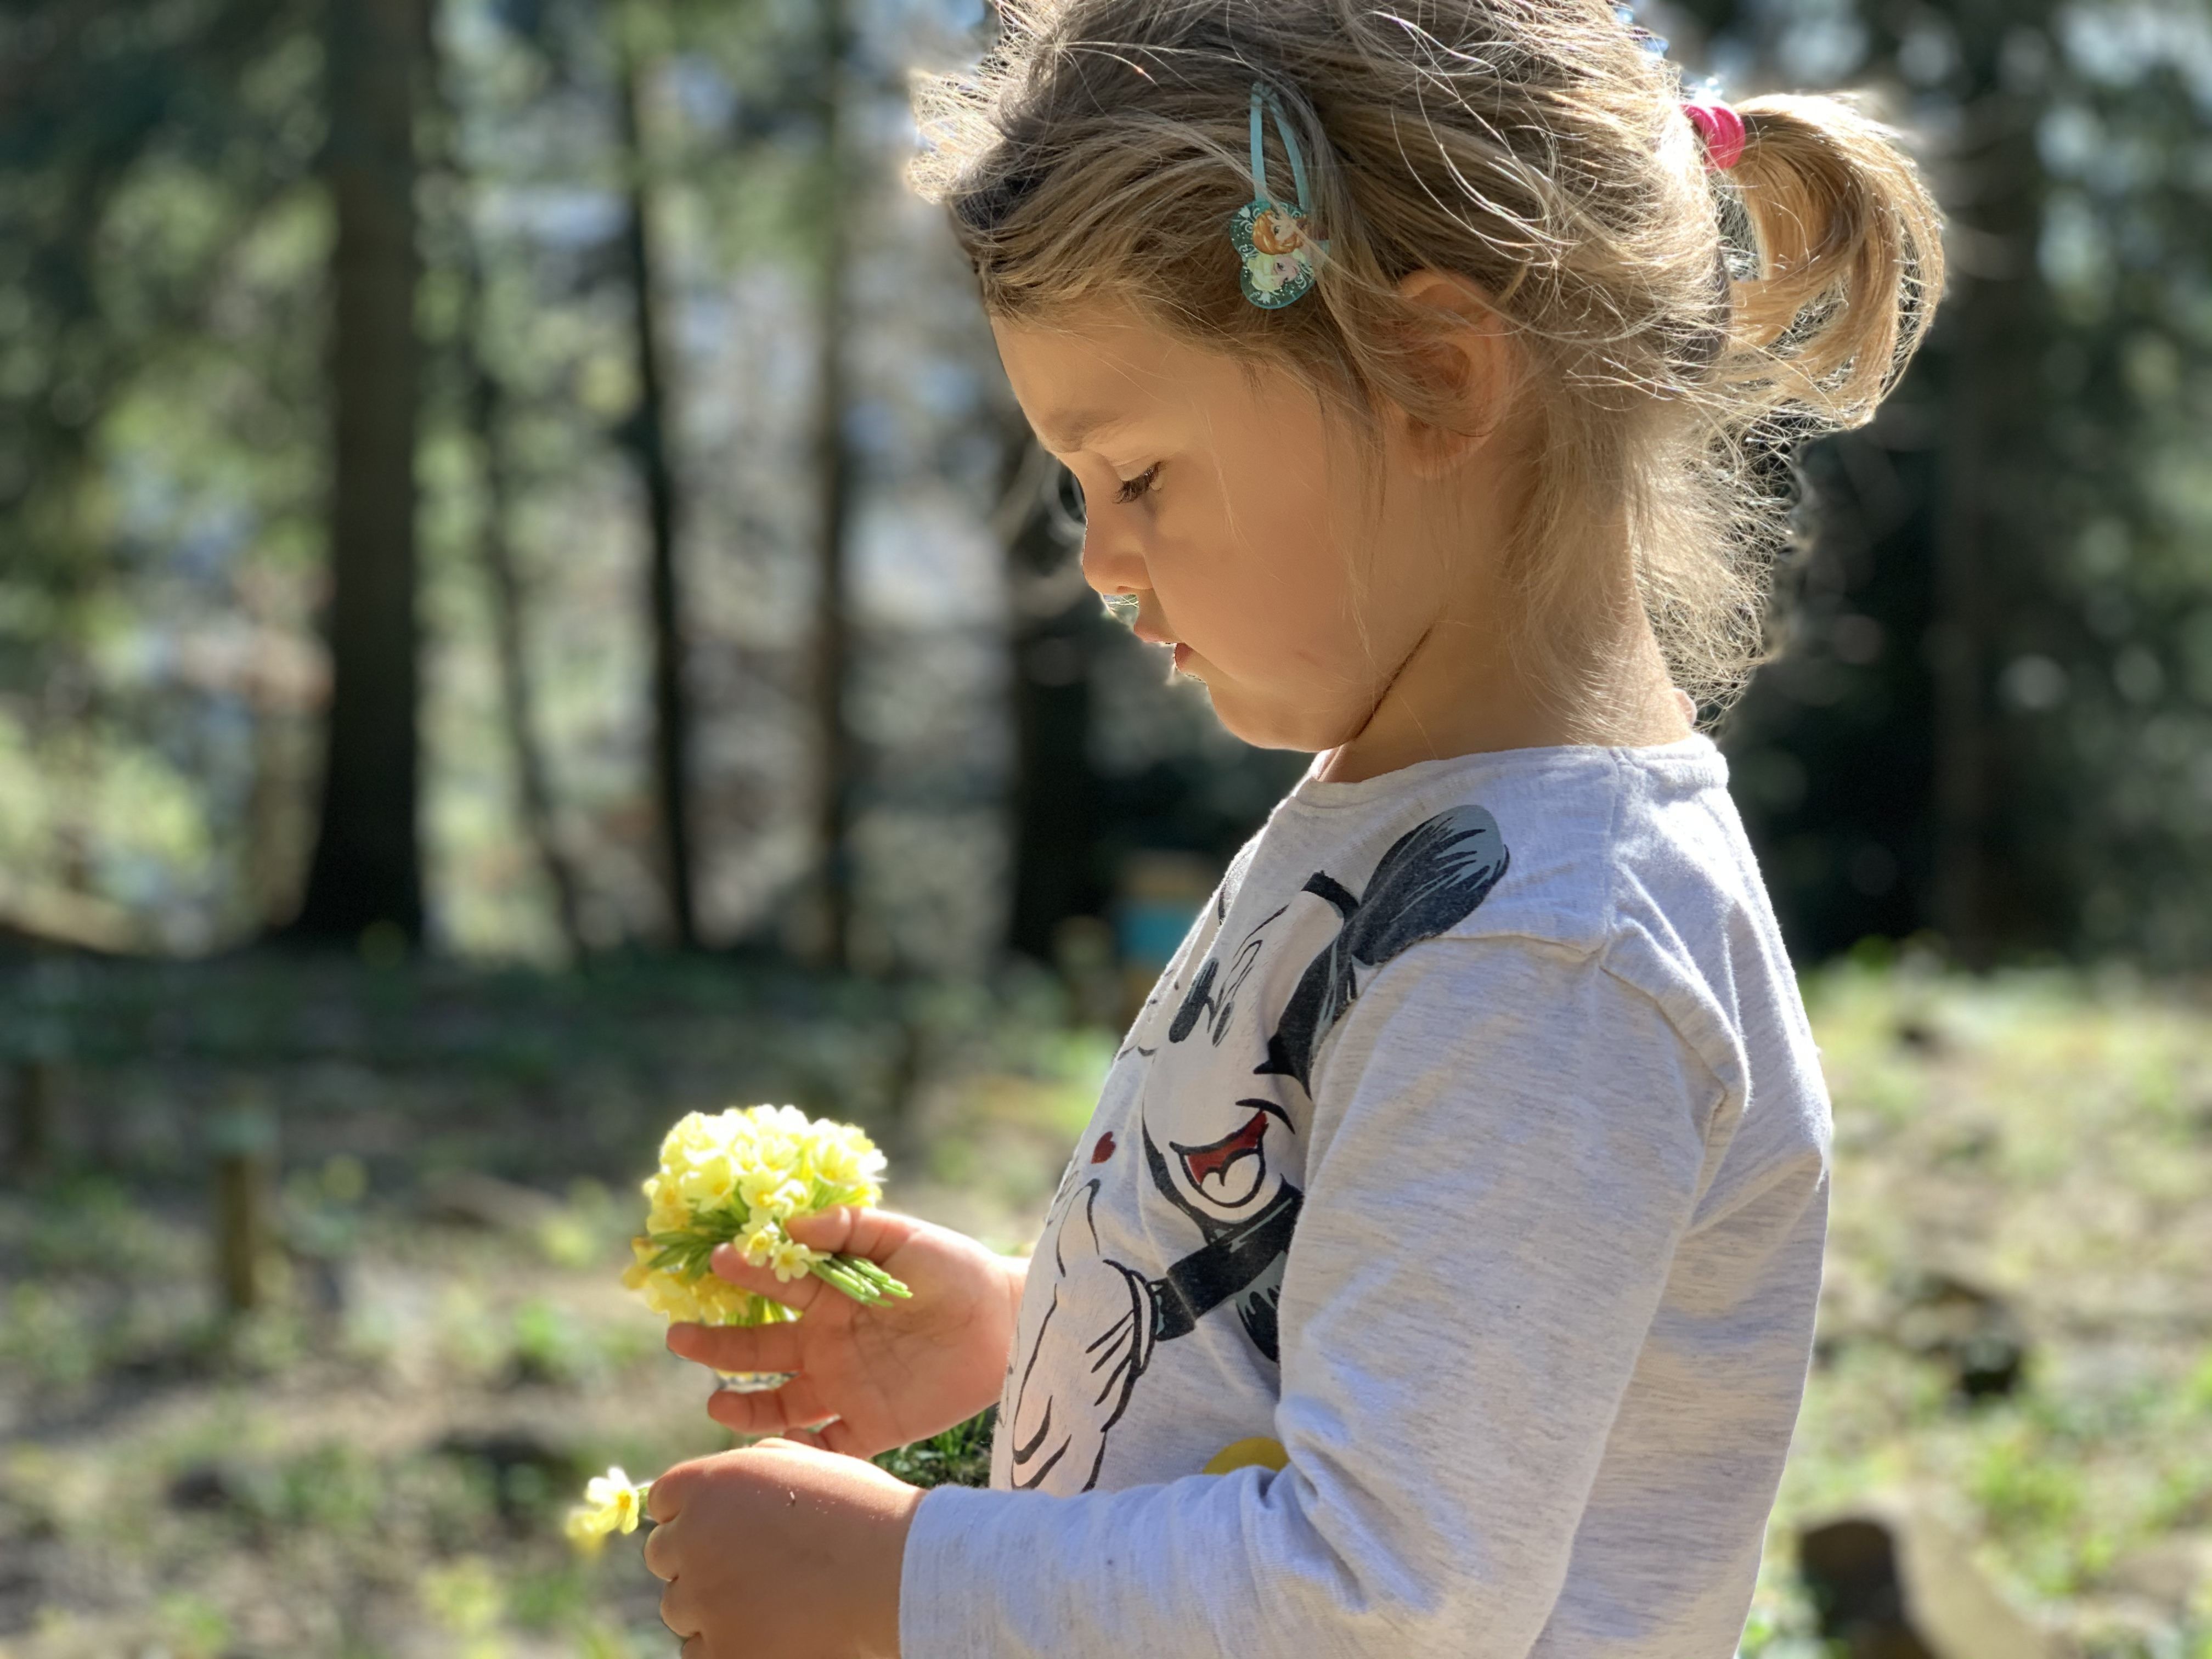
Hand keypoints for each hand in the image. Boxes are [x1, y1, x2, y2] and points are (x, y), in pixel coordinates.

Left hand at [645, 1438, 919, 1658]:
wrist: (892, 1572)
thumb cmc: (860, 1511)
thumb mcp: (806, 1462)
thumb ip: (755, 1464)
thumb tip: (731, 1476)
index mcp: (708, 1484)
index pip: (664, 1501)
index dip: (694, 1513)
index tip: (727, 1527)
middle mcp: (692, 1538)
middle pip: (665, 1556)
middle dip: (699, 1560)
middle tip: (752, 1567)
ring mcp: (702, 1600)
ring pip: (681, 1608)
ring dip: (713, 1605)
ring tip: (773, 1599)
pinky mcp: (719, 1650)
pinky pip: (699, 1650)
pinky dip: (728, 1644)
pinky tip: (773, 1629)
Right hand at [667, 1207, 1026, 1457]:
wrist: (1007, 1322)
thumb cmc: (955, 1269)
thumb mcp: (903, 1237)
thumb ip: (850, 1227)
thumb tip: (790, 1224)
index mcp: (831, 1294)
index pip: (775, 1285)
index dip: (745, 1273)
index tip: (716, 1260)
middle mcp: (828, 1342)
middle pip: (760, 1351)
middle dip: (717, 1347)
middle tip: (678, 1337)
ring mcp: (846, 1386)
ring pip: (780, 1404)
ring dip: (745, 1405)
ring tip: (714, 1402)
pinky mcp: (873, 1424)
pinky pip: (826, 1446)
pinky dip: (799, 1451)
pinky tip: (774, 1446)